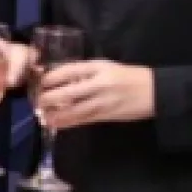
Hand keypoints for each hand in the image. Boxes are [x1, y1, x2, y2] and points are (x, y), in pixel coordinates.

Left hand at [35, 60, 155, 129]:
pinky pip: (83, 120)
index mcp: (98, 68)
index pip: (67, 71)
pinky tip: (56, 124)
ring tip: (42, 116)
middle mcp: (98, 84)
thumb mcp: (106, 66)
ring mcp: (103, 101)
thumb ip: (84, 72)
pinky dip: (68, 123)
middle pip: (66, 93)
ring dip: (54, 114)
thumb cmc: (127, 76)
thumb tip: (57, 79)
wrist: (156, 91)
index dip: (49, 78)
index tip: (38, 83)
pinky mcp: (107, 115)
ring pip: (73, 110)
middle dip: (47, 99)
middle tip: (36, 101)